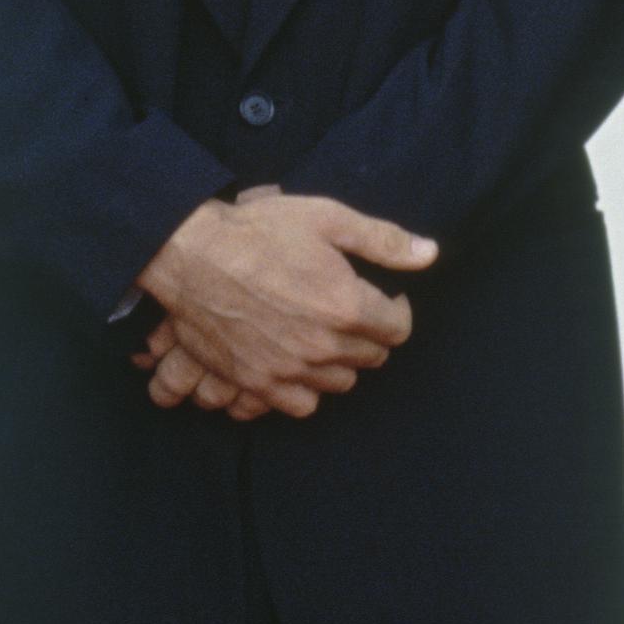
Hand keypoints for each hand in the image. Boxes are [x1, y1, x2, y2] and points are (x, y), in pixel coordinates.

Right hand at [135, 185, 436, 411]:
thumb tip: (431, 254)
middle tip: (352, 311)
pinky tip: (300, 362)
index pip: (398, 329)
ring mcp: (287, 370)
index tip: (385, 297)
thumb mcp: (328, 219)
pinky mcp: (255, 383)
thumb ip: (384, 241)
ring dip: (341, 361)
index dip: (397, 310)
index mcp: (345, 306)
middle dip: (370, 334)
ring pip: (339, 383)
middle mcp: (321, 347)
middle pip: (371, 358)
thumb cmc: (260, 231)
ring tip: (326, 334)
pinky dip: (307, 388)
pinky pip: (300, 404)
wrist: (192, 254)